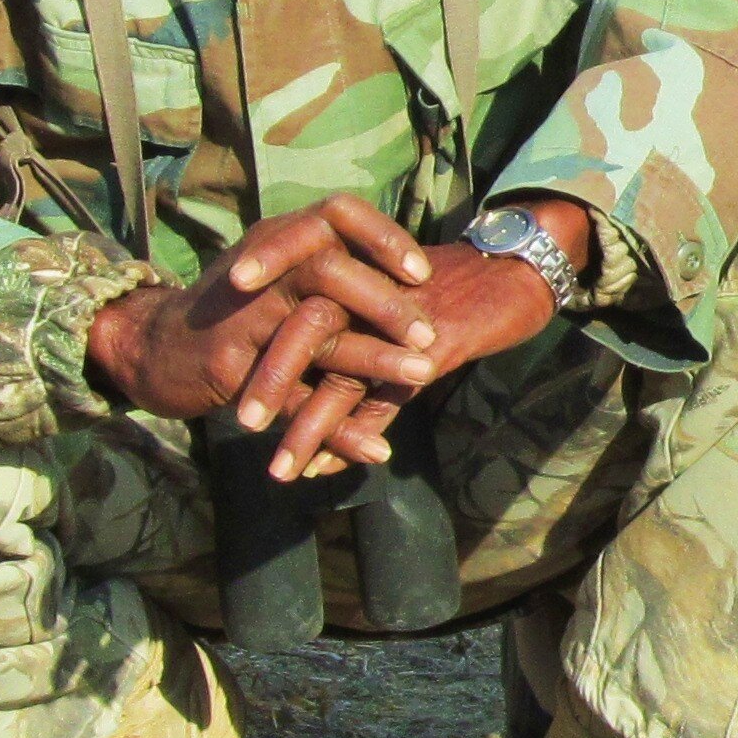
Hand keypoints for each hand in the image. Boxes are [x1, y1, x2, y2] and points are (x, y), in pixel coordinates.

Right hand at [85, 195, 448, 465]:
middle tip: (430, 333)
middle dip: (385, 302)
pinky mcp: (229, 367)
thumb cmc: (233, 312)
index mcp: (279, 240)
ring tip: (423, 375)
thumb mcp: (277, 273)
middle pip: (329, 270)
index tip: (425, 273)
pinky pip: (292, 399)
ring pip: (314, 333)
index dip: (384, 238)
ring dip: (373, 357)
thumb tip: (411, 269)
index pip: (338, 215)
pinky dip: (336, 428)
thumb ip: (331, 267)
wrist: (153, 347)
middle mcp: (261, 270)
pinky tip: (376, 446)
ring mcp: (242, 318)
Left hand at [256, 204, 595, 478]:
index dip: (254, 327)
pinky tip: (328, 465)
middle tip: (239, 422)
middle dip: (269, 381)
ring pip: (340, 377)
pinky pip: (383, 400)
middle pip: (304, 334)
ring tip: (278, 468)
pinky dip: (355, 435)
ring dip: (307, 426)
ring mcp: (397, 323)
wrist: (518, 269)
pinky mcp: (430, 350)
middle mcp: (368, 292)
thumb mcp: (392, 288)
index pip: (292, 288)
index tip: (218, 359)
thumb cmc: (453, 281)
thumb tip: (316, 354)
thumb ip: (352, 313)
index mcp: (354, 268)